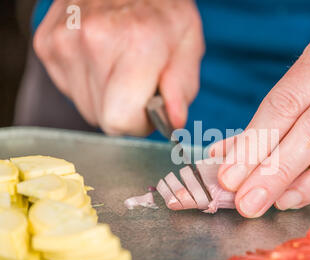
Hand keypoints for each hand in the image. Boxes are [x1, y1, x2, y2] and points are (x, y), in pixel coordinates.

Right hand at [34, 0, 203, 135]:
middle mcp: (94, 40)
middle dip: (125, 110)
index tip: (148, 105)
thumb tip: (173, 121)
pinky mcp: (46, 43)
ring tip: (119, 65)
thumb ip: (182, 86)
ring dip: (106, 96)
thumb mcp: (188, 42)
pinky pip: (70, 89)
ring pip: (86, 107)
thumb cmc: (161, 10)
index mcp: (137, 43)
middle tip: (137, 81)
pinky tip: (101, 58)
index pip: (120, 121)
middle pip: (103, 119)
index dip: (139, 123)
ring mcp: (64, 40)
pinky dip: (88, 81)